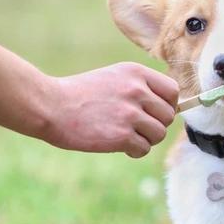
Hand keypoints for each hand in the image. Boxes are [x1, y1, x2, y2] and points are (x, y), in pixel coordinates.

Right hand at [41, 62, 178, 157]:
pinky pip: (144, 148)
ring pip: (158, 134)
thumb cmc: (80, 94)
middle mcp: (137, 90)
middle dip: (155, 124)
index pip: (172, 91)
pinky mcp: (121, 135)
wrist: (51, 106)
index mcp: (136, 73)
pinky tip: (120, 145)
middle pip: (168, 115)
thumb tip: (170, 108)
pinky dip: (134, 151)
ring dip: (145, 139)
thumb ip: (140, 87)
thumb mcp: (113, 77)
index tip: (153, 112)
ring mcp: (130, 113)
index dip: (166, 105)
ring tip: (127, 135)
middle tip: (136, 127)